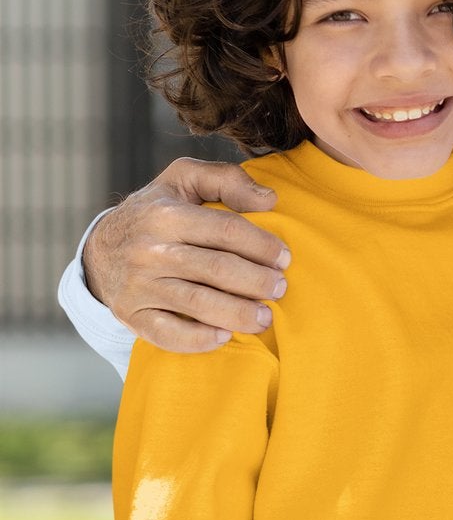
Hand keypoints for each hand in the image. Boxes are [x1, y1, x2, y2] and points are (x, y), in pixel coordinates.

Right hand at [83, 158, 287, 351]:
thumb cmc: (156, 212)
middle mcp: (150, 250)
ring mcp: (139, 285)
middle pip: (217, 270)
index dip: (262, 245)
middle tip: (280, 288)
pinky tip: (224, 336)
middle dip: (257, 282)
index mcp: (166, 214)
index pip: (226, 230)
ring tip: (265, 317)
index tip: (284, 258)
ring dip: (239, 314)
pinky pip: (168, 334)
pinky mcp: (132, 315)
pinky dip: (199, 339)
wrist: (100, 249)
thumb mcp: (183, 179)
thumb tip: (269, 200)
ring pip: (198, 304)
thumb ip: (226, 179)